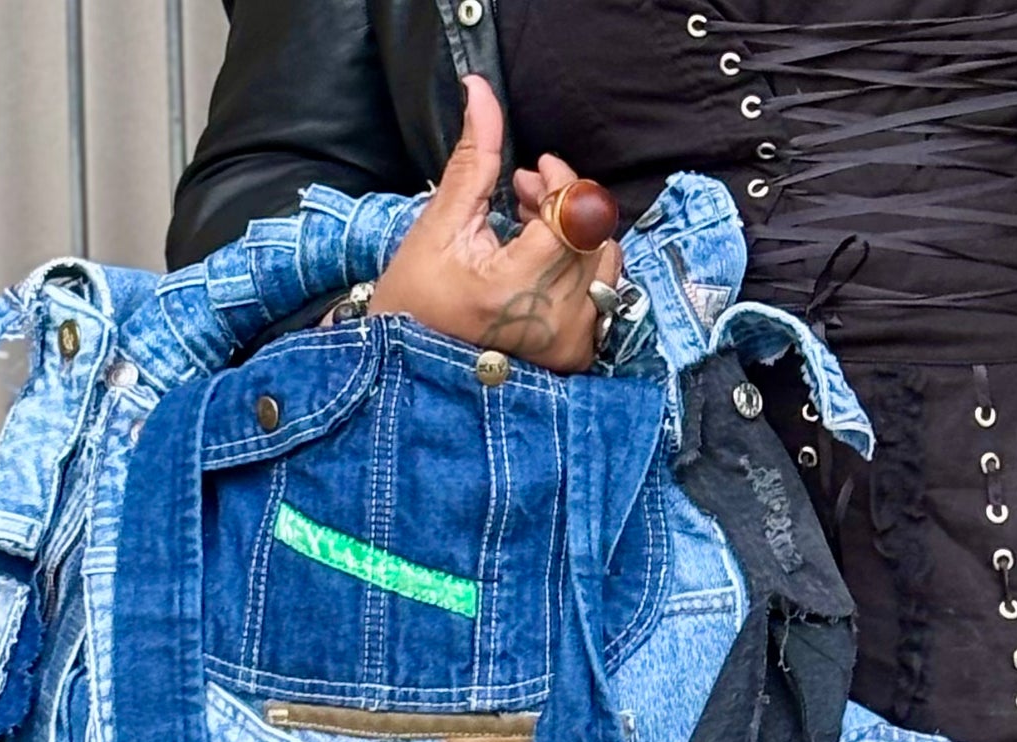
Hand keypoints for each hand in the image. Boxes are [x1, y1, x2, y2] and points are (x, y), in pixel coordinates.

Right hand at [367, 76, 621, 373]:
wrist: (411, 376)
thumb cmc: (414, 306)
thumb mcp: (438, 228)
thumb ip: (475, 159)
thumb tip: (481, 91)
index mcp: (517, 289)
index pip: (574, 213)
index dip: (558, 180)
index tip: (531, 172)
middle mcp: (554, 321)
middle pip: (592, 232)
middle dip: (561, 203)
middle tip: (519, 199)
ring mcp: (570, 342)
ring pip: (605, 259)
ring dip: (574, 233)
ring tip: (528, 233)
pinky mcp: (577, 355)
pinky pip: (603, 292)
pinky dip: (579, 268)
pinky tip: (543, 265)